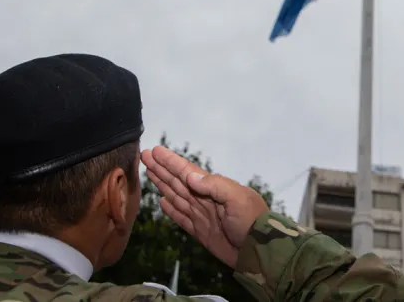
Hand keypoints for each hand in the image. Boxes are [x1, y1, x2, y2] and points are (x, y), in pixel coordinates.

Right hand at [140, 146, 269, 267]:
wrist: (259, 251)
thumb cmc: (252, 221)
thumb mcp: (238, 198)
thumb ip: (215, 186)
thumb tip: (190, 176)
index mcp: (215, 187)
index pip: (187, 171)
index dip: (171, 162)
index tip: (154, 151)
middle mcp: (206, 199)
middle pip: (178, 181)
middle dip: (162, 169)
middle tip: (144, 156)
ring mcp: (202, 215)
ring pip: (176, 196)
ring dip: (163, 184)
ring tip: (149, 172)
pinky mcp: (201, 232)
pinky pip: (182, 218)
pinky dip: (171, 210)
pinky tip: (161, 202)